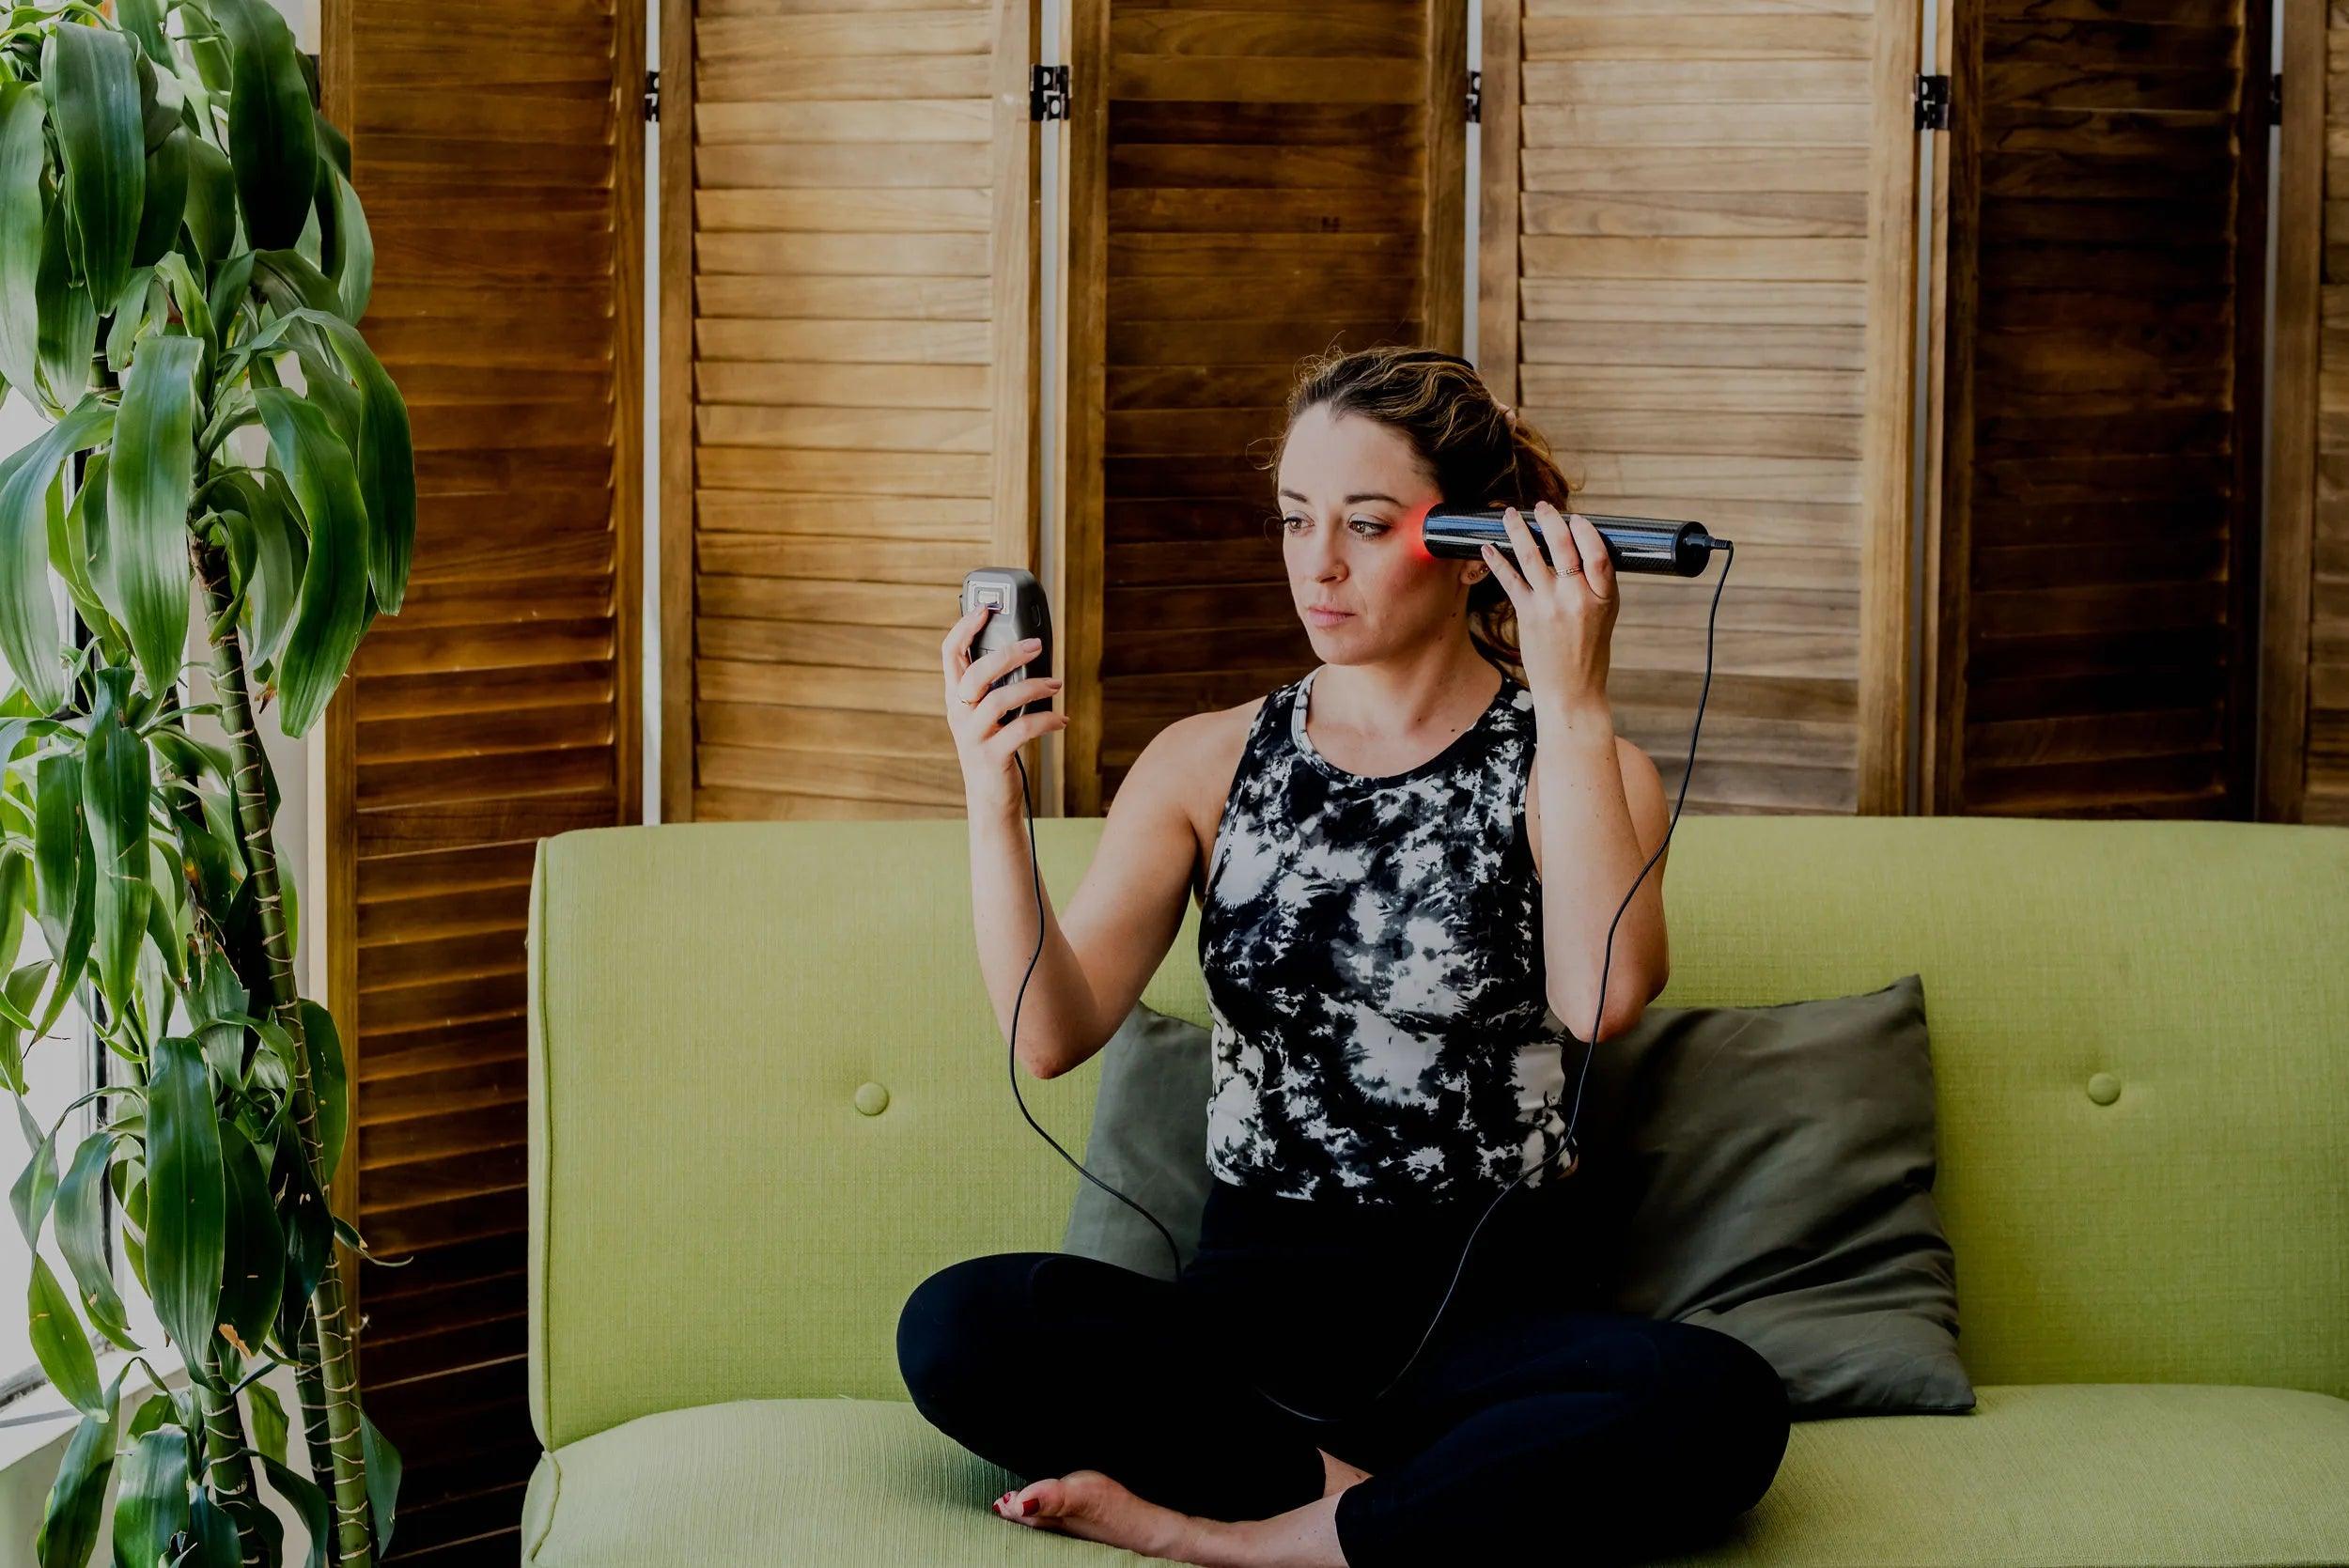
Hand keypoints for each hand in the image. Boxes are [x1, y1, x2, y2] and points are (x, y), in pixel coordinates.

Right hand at [942, 603, 1066, 814]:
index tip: (986, 608)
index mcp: (956, 698)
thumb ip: (996, 687)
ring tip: (1056, 685)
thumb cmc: (994, 749)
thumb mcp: (987, 715)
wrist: (990, 799)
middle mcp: (959, 714)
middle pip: (976, 673)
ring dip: (1033, 687)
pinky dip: (1046, 721)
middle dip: (1008, 654)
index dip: (964, 628)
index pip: (949, 655)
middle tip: (1036, 645)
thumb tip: (1027, 653)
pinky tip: (1061, 720)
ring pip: (999, 700)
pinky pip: (1021, 729)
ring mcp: (972, 737)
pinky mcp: (992, 757)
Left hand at [1479, 500, 1617, 713]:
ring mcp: (1549, 605)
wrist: (1570, 691)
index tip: (1575, 518)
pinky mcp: (1527, 614)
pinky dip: (1497, 560)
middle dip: (1550, 520)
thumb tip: (1579, 549)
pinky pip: (1510, 580)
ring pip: (1531, 556)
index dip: (1585, 530)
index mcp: (1603, 598)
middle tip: (1542, 507)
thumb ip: (1595, 585)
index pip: (1597, 553)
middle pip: (1563, 546)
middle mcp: (1576, 598)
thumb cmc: (1589, 653)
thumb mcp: (1605, 616)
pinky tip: (1488, 547)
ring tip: (1510, 515)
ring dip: (1518, 531)